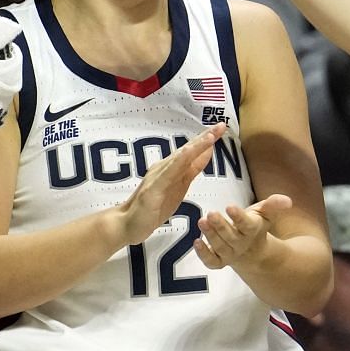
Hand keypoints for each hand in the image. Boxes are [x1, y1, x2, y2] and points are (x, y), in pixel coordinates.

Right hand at [117, 125, 222, 245]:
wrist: (128, 224)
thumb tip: (206, 153)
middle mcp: (164, 168)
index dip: (207, 140)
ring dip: (195, 146)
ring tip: (210, 136)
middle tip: (221, 125)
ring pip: (180, 158)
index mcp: (171, 168)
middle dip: (205, 137)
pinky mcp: (153, 189)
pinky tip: (188, 153)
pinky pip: (168, 173)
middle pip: (187, 150)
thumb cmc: (153, 207)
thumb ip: (191, 170)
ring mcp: (157, 177)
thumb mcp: (179, 186)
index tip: (221, 128)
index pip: (192, 152)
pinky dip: (180, 161)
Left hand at [194, 194, 290, 269]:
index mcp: (253, 230)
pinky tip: (196, 242)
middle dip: (220, 226)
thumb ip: (273, 205)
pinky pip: (212, 262)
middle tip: (210, 214)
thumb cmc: (256, 226)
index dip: (238, 216)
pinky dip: (204, 255)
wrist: (254, 253)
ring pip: (220, 247)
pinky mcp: (220, 261)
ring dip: (210, 236)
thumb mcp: (266, 214)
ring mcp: (230, 254)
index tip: (230, 207)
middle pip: (231, 237)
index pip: (247, 224)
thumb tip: (287, 200)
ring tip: (201, 222)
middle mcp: (241, 244)